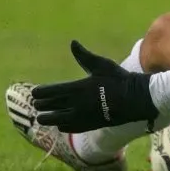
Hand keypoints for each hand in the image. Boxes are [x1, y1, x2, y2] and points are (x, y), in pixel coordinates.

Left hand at [31, 41, 158, 132]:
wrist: (134, 98)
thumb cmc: (118, 79)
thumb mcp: (101, 64)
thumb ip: (84, 56)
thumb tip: (73, 42)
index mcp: (76, 87)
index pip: (50, 92)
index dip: (39, 93)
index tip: (35, 93)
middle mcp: (76, 103)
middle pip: (50, 106)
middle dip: (41, 104)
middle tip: (37, 103)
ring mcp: (81, 116)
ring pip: (55, 120)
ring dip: (47, 118)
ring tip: (42, 117)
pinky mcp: (88, 125)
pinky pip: (68, 128)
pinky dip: (62, 125)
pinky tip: (61, 123)